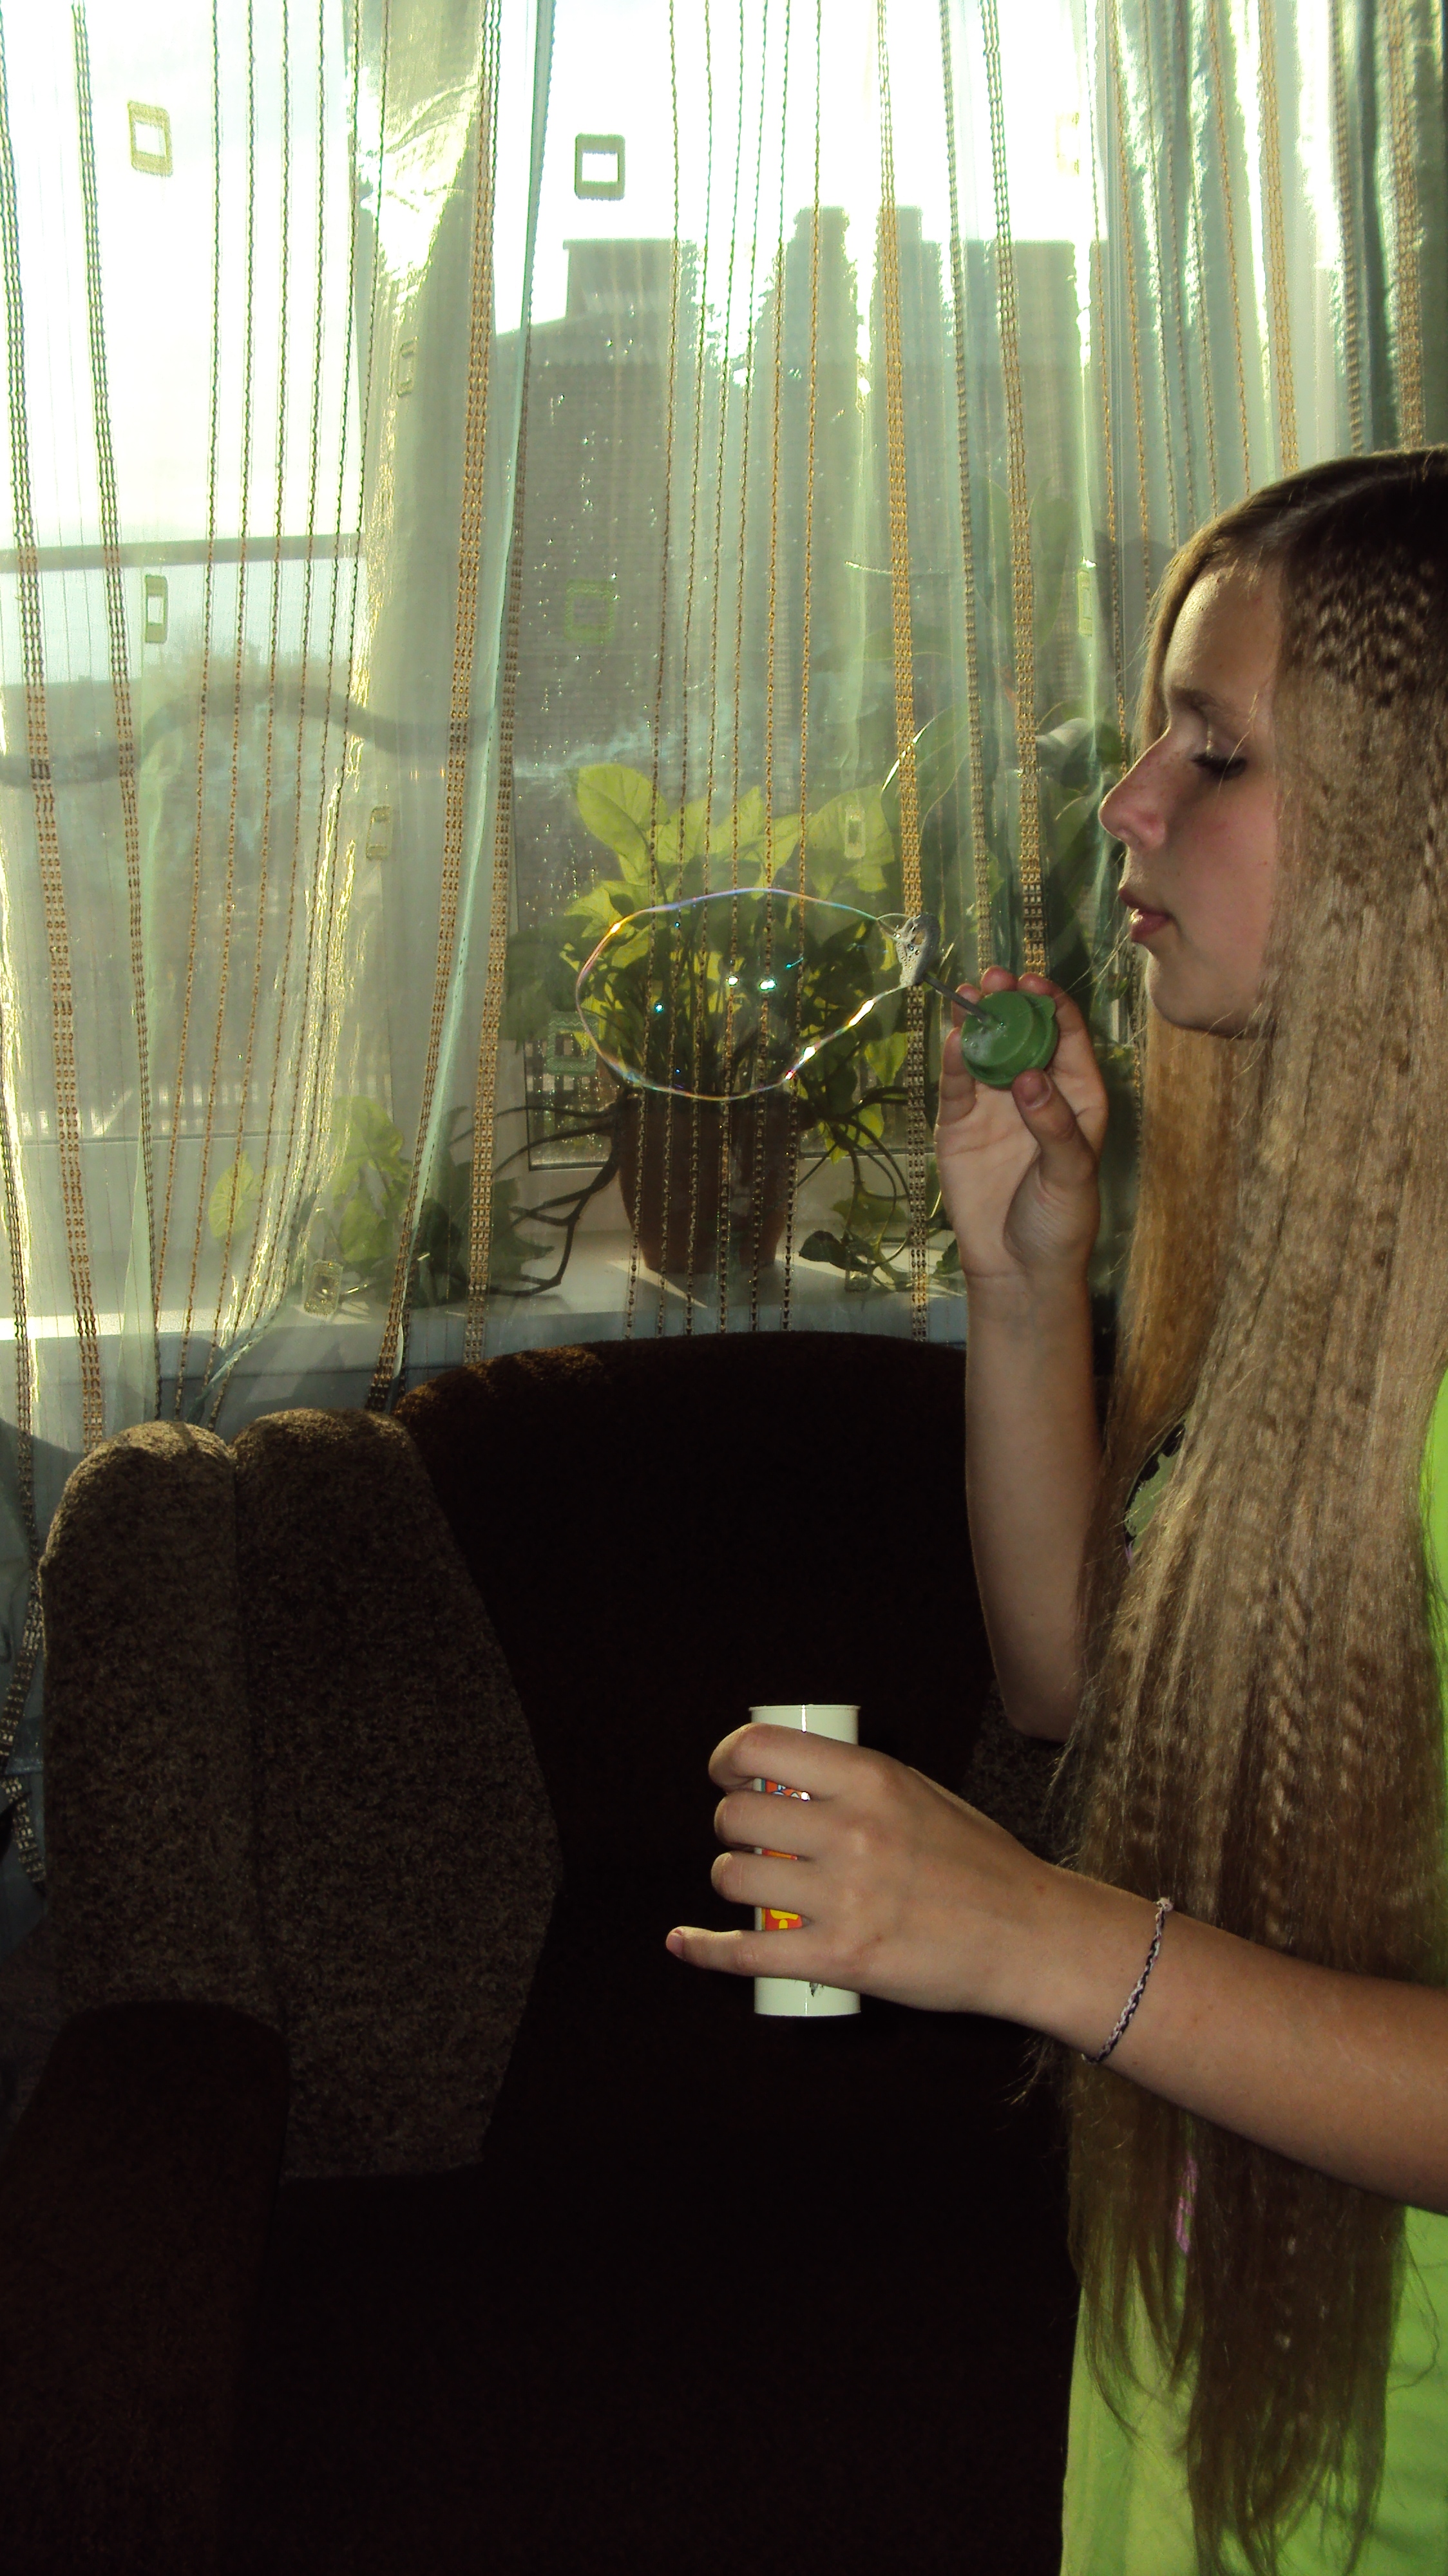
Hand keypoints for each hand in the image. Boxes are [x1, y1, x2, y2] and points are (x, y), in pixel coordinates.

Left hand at [664, 1721, 1052, 2017]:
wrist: (1027, 1936)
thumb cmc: (977, 1863)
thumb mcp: (919, 1793)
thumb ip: (856, 1782)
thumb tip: (783, 1774)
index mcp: (871, 1780)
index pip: (760, 1749)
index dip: (727, 1761)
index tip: (727, 1776)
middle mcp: (852, 1833)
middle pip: (736, 1817)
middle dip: (732, 1828)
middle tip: (753, 1841)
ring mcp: (844, 1899)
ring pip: (733, 1878)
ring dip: (732, 1882)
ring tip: (754, 1886)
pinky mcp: (840, 1960)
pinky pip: (745, 1952)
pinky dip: (703, 1949)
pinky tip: (683, 1943)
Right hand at [934, 968, 1107, 1292]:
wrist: (1017, 1270)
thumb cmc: (1060, 1224)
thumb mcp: (1070, 1176)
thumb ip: (1053, 1125)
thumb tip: (1029, 1077)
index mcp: (1077, 1098)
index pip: (1066, 1038)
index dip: (1051, 1006)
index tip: (1034, 984)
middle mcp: (1036, 1093)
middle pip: (1022, 1035)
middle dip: (1009, 1003)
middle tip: (994, 976)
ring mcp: (996, 1107)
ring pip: (986, 1052)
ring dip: (977, 1021)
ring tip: (967, 993)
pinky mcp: (961, 1125)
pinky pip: (957, 1085)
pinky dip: (954, 1061)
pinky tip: (952, 1038)